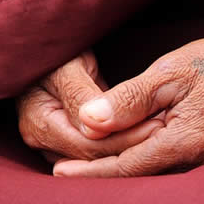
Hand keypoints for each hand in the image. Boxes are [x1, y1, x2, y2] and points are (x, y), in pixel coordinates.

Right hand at [16, 51, 163, 163]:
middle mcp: (42, 141)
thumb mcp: (68, 66)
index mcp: (37, 123)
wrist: (53, 46)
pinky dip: (123, 141)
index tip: (157, 126)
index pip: (86, 145)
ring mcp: (54, 144)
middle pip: (94, 156)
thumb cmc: (57, 49)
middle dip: (131, 145)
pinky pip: (99, 149)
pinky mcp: (71, 139)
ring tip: (162, 132)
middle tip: (166, 130)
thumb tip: (94, 129)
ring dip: (130, 147)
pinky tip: (147, 132)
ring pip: (98, 157)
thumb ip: (80, 96)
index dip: (124, 139)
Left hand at [53, 21, 203, 176]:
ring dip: (120, 168)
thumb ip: (130, 98)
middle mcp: (195, 161)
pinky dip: (145, 162)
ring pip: (153, 172)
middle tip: (65, 168)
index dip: (89, 172)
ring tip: (89, 163)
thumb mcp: (172, 72)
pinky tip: (132, 152)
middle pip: (137, 175)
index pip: (123, 167)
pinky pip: (172, 166)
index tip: (59, 174)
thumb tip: (91, 121)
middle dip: (99, 173)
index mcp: (182, 143)